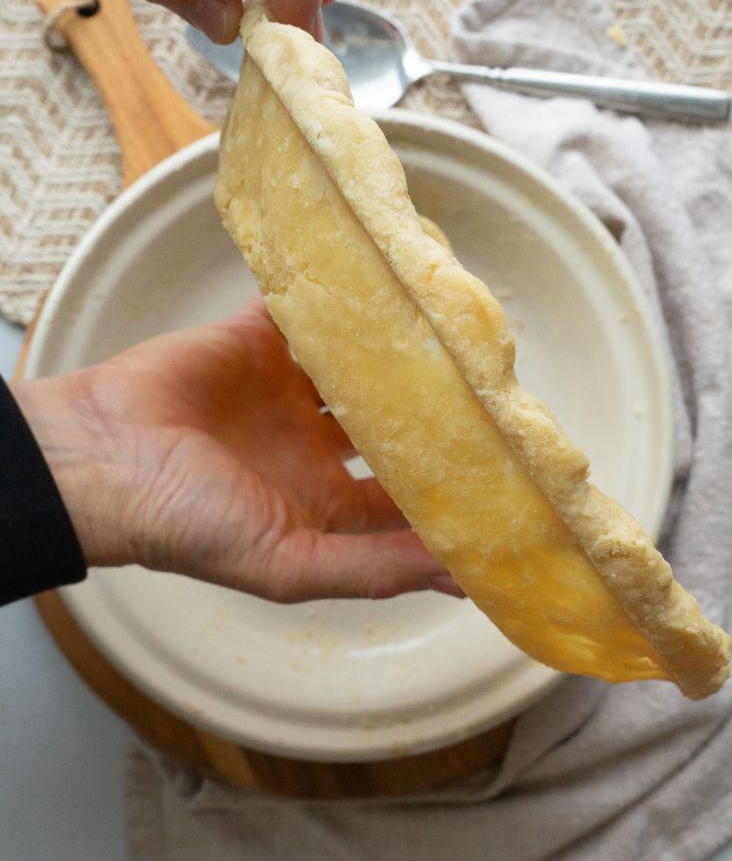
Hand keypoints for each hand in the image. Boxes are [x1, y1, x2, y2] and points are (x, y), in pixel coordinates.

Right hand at [13, 299, 458, 602]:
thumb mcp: (287, 565)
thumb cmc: (186, 525)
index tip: (502, 473)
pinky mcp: (256, 339)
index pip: (405, 497)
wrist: (101, 460)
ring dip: (394, 347)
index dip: (450, 488)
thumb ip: (374, 570)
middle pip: (390, 424)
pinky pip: (306, 312)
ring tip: (445, 326)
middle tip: (487, 387)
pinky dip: (338, 296)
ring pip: (359, 363)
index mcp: (323, 503)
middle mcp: (312, 446)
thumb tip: (459, 577)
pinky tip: (381, 283)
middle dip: (432, 409)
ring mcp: (285, 389)